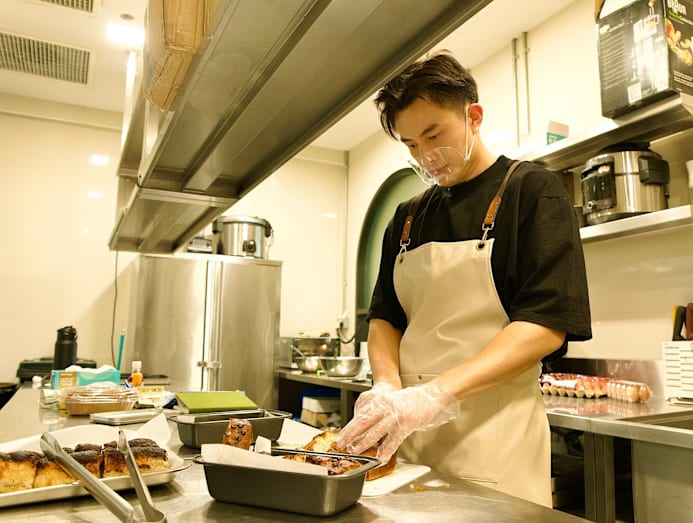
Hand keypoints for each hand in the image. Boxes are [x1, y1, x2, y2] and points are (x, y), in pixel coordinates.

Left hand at [337, 382, 458, 463]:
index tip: (341, 437)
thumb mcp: (388, 401)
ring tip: (357, 451)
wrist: (428, 395)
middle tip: (342, 445)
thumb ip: (375, 411)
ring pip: (376, 431)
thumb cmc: (407, 400)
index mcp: (379, 401)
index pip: (360, 416)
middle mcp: (385, 407)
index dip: (349, 428)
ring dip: (365, 443)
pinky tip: (381, 457)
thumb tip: (361, 426)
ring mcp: (395, 415)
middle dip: (351, 435)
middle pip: (363, 422)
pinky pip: (394, 439)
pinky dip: (387, 450)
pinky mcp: (405, 424)